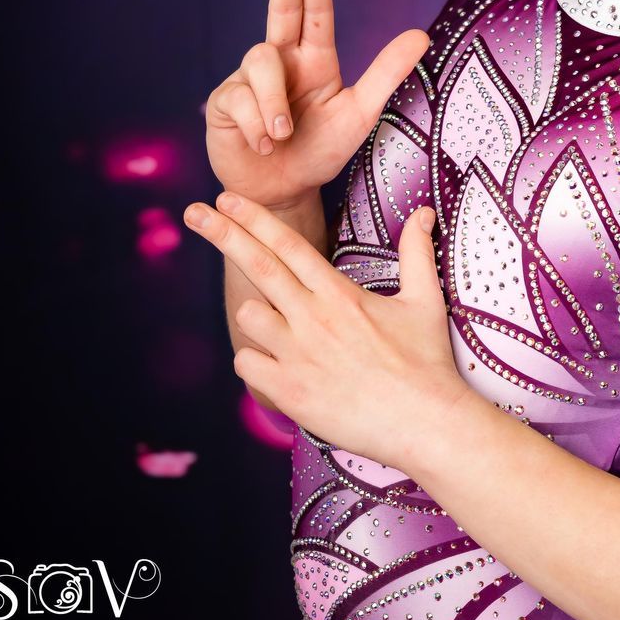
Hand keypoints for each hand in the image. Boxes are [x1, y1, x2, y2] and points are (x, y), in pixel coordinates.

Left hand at [184, 189, 468, 473]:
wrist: (424, 421)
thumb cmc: (426, 362)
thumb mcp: (425, 300)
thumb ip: (417, 252)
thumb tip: (424, 212)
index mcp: (340, 294)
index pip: (289, 244)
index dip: (254, 217)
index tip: (227, 198)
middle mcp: (314, 318)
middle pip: (257, 265)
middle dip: (222, 233)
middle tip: (194, 212)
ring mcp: (298, 354)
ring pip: (247, 316)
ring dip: (255, 316)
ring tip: (281, 329)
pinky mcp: (288, 391)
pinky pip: (246, 364)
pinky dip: (255, 362)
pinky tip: (277, 365)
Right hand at [203, 0, 431, 211]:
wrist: (282, 192)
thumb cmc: (320, 150)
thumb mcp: (359, 114)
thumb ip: (386, 74)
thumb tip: (422, 35)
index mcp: (314, 60)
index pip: (313, 10)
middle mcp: (281, 61)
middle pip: (280, 7)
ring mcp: (249, 79)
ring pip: (260, 61)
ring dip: (275, 101)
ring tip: (283, 134)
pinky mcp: (225, 102)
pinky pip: (241, 98)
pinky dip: (258, 125)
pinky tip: (263, 144)